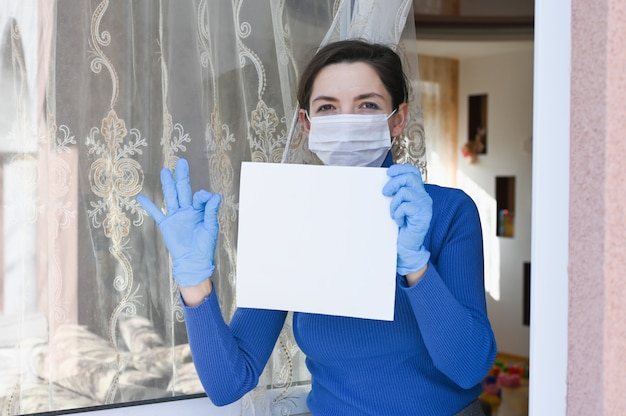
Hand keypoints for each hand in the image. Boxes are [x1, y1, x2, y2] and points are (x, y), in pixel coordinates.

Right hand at [137, 158, 221, 286]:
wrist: (194, 261)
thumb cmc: (205, 245)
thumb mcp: (211, 227)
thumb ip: (211, 211)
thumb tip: (216, 196)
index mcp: (199, 210)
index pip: (199, 197)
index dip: (202, 195)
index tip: (204, 197)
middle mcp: (187, 210)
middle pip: (183, 190)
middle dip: (182, 176)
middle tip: (181, 162)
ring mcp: (176, 216)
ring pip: (171, 197)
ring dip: (168, 184)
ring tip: (165, 171)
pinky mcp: (166, 224)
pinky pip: (156, 213)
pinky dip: (149, 206)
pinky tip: (141, 197)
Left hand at [382, 164, 431, 276]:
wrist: (406, 245)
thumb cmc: (400, 225)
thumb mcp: (397, 205)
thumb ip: (396, 193)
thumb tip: (384, 181)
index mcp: (418, 191)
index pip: (413, 172)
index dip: (401, 169)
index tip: (389, 172)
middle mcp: (424, 196)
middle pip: (409, 178)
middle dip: (393, 183)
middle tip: (384, 193)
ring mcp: (425, 205)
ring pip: (405, 192)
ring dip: (394, 203)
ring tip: (394, 214)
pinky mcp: (423, 215)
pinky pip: (405, 207)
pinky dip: (398, 214)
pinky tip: (399, 221)